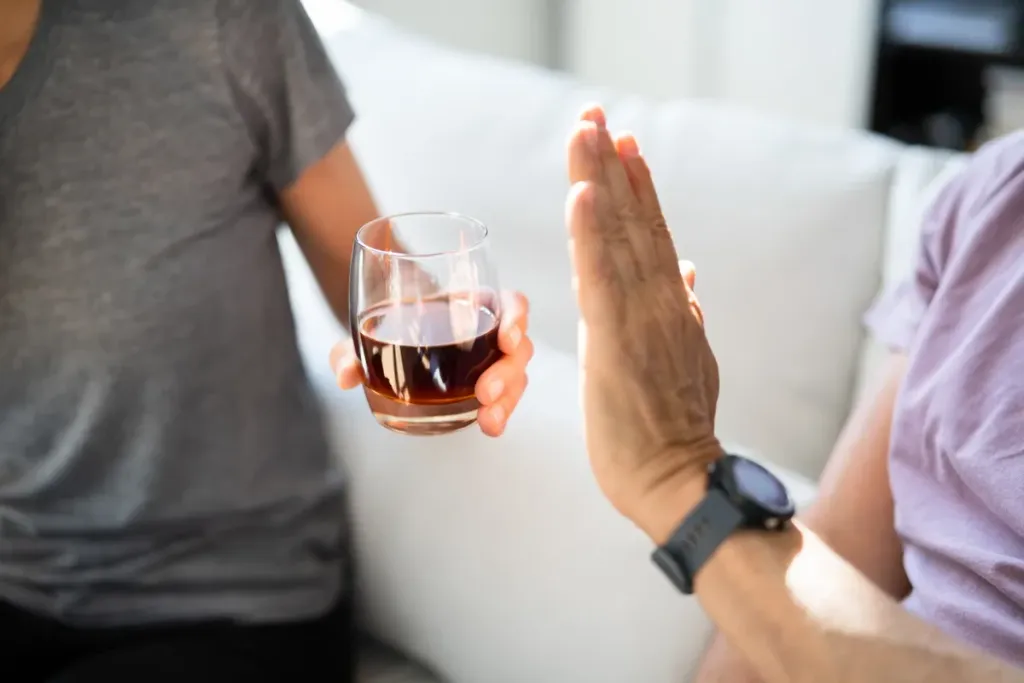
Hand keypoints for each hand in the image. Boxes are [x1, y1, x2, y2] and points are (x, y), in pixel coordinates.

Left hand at [330, 291, 533, 436]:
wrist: (389, 346)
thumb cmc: (387, 330)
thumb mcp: (363, 336)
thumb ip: (349, 351)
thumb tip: (346, 375)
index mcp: (469, 304)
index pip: (509, 302)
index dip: (516, 317)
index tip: (506, 339)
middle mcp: (487, 331)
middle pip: (518, 347)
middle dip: (507, 372)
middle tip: (484, 393)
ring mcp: (490, 362)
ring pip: (516, 376)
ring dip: (508, 399)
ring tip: (489, 421)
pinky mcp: (487, 388)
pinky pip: (505, 398)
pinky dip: (501, 412)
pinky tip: (491, 426)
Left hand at [565, 105, 723, 537]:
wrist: (682, 483)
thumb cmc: (675, 431)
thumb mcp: (687, 362)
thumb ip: (685, 314)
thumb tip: (688, 277)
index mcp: (670, 308)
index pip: (650, 236)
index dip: (637, 188)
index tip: (624, 145)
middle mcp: (659, 303)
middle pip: (633, 223)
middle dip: (613, 166)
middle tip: (597, 116)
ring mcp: (640, 320)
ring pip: (617, 239)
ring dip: (601, 181)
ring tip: (589, 131)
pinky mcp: (616, 344)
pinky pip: (600, 279)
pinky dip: (591, 235)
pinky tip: (582, 194)